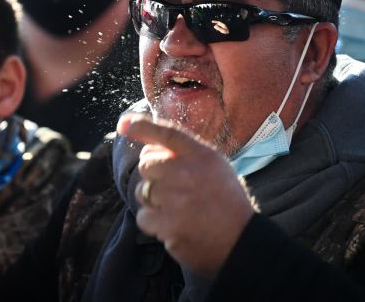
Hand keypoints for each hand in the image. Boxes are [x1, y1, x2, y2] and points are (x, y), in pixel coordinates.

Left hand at [117, 114, 254, 275]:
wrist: (240, 241)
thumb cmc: (226, 202)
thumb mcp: (216, 168)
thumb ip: (187, 154)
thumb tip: (149, 146)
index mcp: (203, 156)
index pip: (168, 134)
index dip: (142, 126)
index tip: (124, 124)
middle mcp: (188, 173)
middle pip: (147, 165)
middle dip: (154, 177)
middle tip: (173, 189)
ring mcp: (177, 200)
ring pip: (142, 192)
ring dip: (153, 201)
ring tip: (177, 209)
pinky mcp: (168, 225)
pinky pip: (143, 217)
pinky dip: (153, 223)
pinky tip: (173, 225)